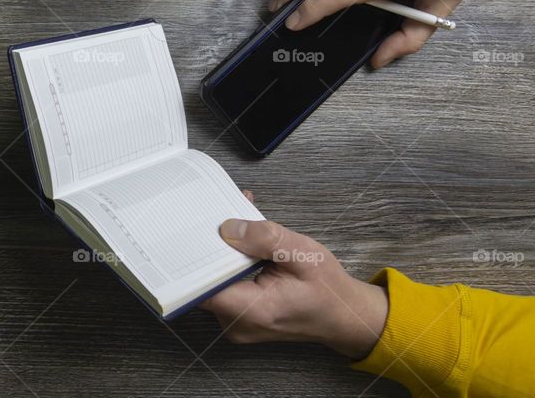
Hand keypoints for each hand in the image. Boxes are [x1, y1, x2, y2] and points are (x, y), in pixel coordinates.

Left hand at [201, 191, 387, 358]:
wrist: (343, 315)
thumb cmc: (328, 289)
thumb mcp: (303, 254)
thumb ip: (265, 239)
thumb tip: (228, 228)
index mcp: (251, 311)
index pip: (201, 287)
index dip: (194, 258)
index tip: (191, 231)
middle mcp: (235, 322)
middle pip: (204, 280)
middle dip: (211, 246)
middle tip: (216, 212)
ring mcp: (234, 321)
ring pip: (213, 280)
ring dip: (222, 251)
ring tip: (234, 220)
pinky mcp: (237, 314)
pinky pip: (223, 284)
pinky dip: (230, 261)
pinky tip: (242, 239)